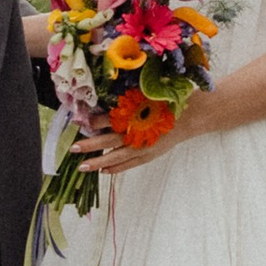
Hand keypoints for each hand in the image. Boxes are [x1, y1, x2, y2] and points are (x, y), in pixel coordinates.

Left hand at [74, 104, 205, 177]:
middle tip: (73, 148)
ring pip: (117, 157)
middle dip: (90, 145)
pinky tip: (104, 171)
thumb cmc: (169, 100)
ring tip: (82, 167)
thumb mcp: (147, 93)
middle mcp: (139, 132)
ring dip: (99, 162)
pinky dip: (117, 168)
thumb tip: (107, 99)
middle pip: (110, 140)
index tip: (82, 121)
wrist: (192, 115)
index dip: (96, 121)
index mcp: (138, 115)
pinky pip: (130, 164)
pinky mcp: (150, 154)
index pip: (113, 119)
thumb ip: (128, 98)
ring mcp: (145, 146)